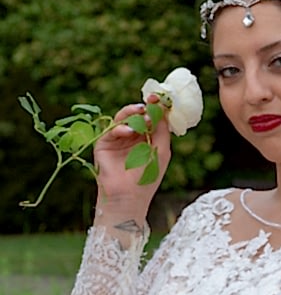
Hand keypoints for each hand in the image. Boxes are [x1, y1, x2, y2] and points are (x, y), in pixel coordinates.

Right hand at [94, 95, 171, 218]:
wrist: (129, 196)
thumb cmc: (147, 177)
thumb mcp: (161, 150)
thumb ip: (162, 129)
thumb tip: (163, 109)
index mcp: (147, 139)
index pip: (150, 118)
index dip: (155, 108)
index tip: (159, 98)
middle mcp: (132, 137)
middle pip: (137, 115)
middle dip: (145, 107)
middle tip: (151, 102)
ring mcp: (118, 139)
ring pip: (124, 118)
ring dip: (133, 113)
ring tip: (142, 114)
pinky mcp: (104, 144)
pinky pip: (112, 129)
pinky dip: (122, 127)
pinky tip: (130, 132)